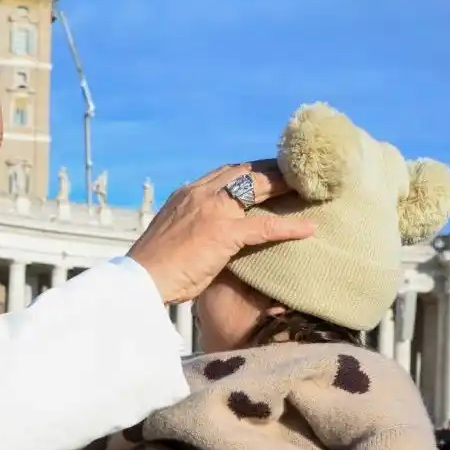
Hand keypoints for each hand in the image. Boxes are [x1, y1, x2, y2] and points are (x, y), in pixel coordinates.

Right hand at [127, 162, 315, 304]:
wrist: (141, 279)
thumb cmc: (154, 267)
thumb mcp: (172, 235)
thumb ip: (190, 226)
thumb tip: (204, 236)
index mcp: (186, 194)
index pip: (225, 173)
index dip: (250, 171)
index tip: (268, 171)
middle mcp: (200, 194)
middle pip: (245, 172)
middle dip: (272, 170)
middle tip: (296, 172)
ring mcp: (213, 211)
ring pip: (258, 189)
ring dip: (285, 186)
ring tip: (308, 188)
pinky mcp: (223, 233)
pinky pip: (264, 227)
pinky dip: (288, 227)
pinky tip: (308, 229)